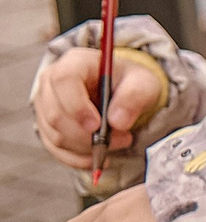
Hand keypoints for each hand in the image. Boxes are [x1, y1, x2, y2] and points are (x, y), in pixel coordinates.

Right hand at [32, 48, 159, 169]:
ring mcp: (46, 104)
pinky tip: (98, 157)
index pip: (63, 80)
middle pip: (56, 114)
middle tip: (122, 138)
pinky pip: (55, 148)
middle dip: (88, 135)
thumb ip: (134, 97)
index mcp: (75, 62)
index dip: (77, 106)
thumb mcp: (143, 83)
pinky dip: (77, 158)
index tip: (97, 126)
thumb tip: (117, 121)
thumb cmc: (131, 82)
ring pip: (56, 135)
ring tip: (117, 142)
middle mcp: (52, 81)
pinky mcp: (47, 125)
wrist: (124, 90)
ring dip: (87, 147)